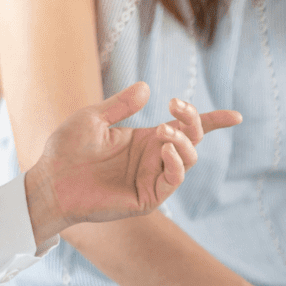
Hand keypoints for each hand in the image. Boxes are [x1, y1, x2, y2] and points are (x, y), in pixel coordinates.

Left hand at [25, 82, 241, 242]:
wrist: (50, 182)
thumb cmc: (67, 151)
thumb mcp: (93, 118)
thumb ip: (121, 105)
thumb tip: (147, 88)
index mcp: (148, 140)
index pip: (188, 130)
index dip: (213, 122)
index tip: (235, 117)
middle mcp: (156, 158)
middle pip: (193, 140)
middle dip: (194, 122)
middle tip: (176, 106)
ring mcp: (154, 178)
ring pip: (188, 159)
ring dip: (182, 142)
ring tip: (163, 132)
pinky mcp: (148, 198)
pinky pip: (173, 180)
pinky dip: (175, 164)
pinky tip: (164, 149)